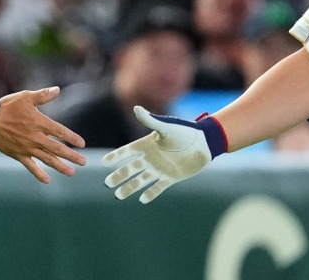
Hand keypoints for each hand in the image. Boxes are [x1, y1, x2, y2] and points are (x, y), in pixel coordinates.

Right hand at [0, 86, 86, 183]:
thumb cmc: (8, 107)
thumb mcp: (26, 97)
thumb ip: (43, 95)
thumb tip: (57, 89)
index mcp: (39, 123)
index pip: (60, 132)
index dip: (72, 138)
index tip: (82, 144)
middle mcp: (35, 137)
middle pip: (57, 149)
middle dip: (71, 156)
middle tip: (83, 162)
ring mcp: (27, 148)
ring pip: (47, 159)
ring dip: (60, 166)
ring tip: (71, 172)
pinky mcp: (18, 154)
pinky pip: (30, 166)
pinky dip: (39, 174)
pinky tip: (47, 180)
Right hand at [102, 107, 227, 203]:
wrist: (205, 143)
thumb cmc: (186, 131)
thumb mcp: (167, 127)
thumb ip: (151, 120)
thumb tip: (136, 108)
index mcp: (149, 144)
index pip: (128, 151)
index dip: (116, 157)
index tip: (103, 163)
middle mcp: (152, 157)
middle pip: (131, 169)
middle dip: (119, 176)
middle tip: (107, 183)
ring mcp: (161, 168)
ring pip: (141, 180)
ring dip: (130, 187)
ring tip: (118, 195)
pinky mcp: (171, 177)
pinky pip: (158, 187)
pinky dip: (151, 193)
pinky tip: (143, 199)